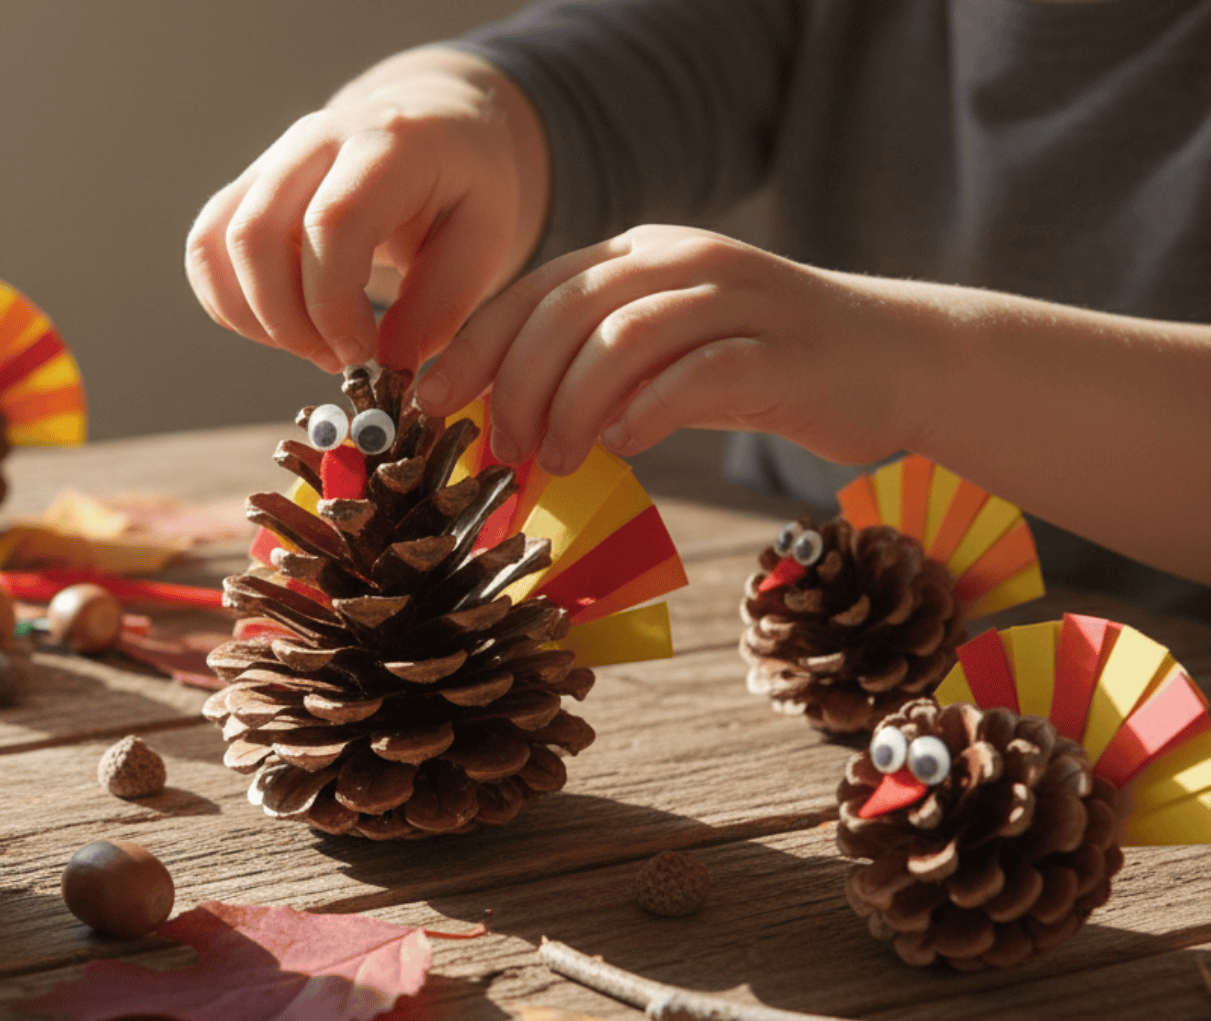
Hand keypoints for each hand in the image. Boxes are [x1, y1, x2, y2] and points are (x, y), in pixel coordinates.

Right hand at [185, 47, 546, 372]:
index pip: (331, 223)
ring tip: (311, 346)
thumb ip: (443, 303)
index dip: (332, 304)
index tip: (361, 352)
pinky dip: (229, 305)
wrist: (433, 126)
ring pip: (216, 244)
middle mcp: (315, 142)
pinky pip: (204, 252)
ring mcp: (270, 161)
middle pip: (256, 236)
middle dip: (287, 322)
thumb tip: (391, 362)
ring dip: (253, 319)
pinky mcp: (244, 188)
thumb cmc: (462, 186)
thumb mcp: (487, 239)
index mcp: (386, 145)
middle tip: (337, 359)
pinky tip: (280, 328)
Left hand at [415, 224, 940, 474]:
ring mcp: (737, 296)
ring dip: (571, 404)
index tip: (429, 403)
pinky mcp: (782, 347)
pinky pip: (697, 371)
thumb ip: (589, 367)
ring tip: (554, 459)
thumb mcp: (662, 355)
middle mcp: (682, 260)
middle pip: (566, 310)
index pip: (532, 289)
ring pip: (623, 337)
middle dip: (514, 384)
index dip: (471, 346)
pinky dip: (647, 410)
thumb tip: (492, 417)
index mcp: (639, 254)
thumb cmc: (759, 366)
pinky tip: (624, 447)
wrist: (896, 358)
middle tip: (500, 449)